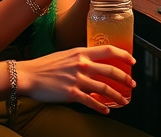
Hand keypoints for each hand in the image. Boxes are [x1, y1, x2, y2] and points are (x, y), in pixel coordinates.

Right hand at [18, 45, 134, 112]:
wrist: (28, 75)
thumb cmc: (44, 66)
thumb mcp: (66, 55)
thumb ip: (80, 58)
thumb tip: (92, 64)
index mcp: (81, 53)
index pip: (108, 50)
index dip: (123, 55)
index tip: (132, 61)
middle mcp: (82, 64)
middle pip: (111, 70)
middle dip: (125, 79)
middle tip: (132, 84)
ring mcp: (77, 79)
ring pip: (104, 87)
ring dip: (117, 95)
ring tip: (124, 101)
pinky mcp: (71, 93)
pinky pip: (91, 101)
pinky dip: (100, 106)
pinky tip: (106, 110)